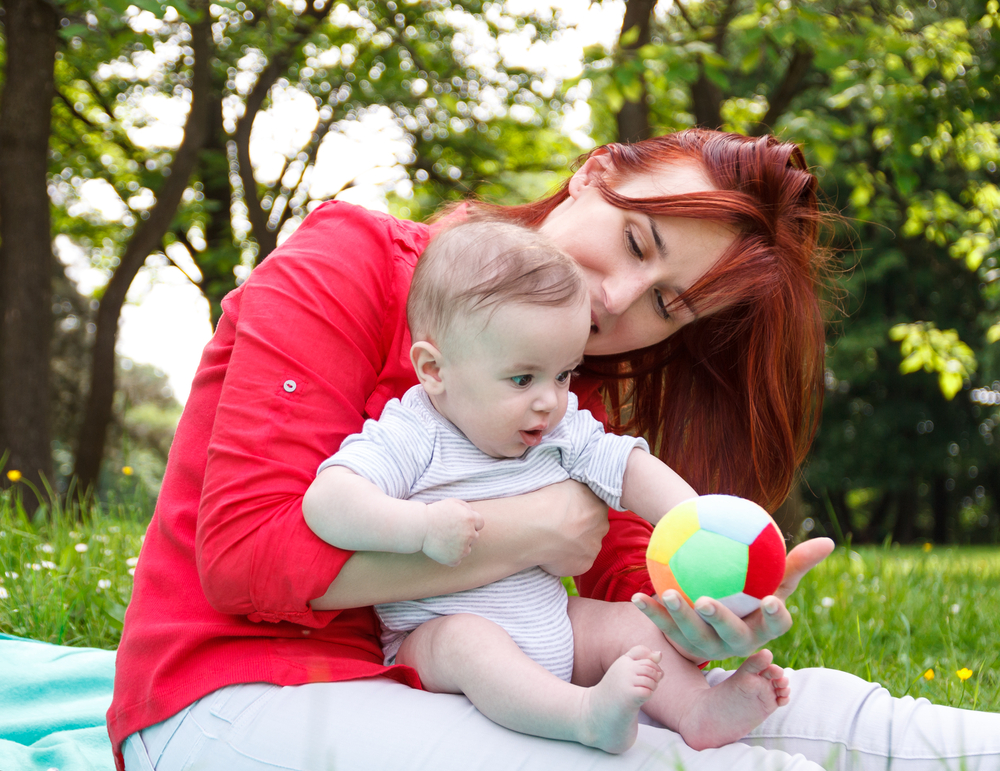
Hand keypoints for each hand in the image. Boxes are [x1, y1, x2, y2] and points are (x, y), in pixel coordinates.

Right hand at [421, 498, 484, 565]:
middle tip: (451, 532)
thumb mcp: (452, 502)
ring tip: (445, 540)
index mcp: (470, 519)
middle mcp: (469, 534)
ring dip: (460, 546)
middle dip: (465, 535)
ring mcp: (462, 548)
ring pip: (467, 549)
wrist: (419, 527)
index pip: (480, 524)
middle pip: (474, 537)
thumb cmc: (435, 513)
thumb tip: (473, 514)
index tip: (460, 524)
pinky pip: (457, 560)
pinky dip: (451, 556)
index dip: (471, 523)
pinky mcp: (454, 559)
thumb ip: (466, 507)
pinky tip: (443, 549)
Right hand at [534, 480, 608, 576]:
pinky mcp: (585, 565)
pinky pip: (577, 562)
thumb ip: (580, 492)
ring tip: (553, 541)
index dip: (581, 511)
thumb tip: (579, 496)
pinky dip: (567, 559)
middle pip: (593, 528)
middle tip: (560, 527)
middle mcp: (602, 527)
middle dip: (580, 529)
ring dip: (574, 545)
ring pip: (586, 547)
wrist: (538, 527)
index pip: (595, 508)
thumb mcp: (569, 484)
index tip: (567, 512)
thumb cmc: (549, 501)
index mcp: (599, 505)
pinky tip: (552, 553)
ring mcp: (594, 547)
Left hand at [631, 537, 833, 661]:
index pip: (775, 626)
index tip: (772, 599)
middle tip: (705, 600)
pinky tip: (636, 595)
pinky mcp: (679, 644)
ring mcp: (706, 647)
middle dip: (719, 621)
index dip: (775, 616)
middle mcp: (736, 644)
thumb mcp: (771, 576)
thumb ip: (795, 562)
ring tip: (666, 593)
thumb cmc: (750, 587)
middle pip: (731, 636)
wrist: (710, 604)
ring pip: (692, 636)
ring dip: (677, 616)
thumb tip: (830, 541)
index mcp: (763, 629)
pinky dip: (650, 612)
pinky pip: (662, 627)